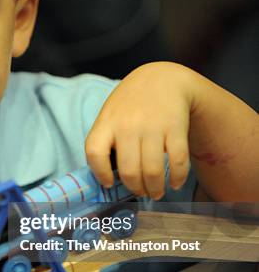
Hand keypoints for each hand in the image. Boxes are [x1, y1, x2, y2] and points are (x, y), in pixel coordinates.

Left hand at [85, 62, 195, 199]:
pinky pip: (177, 161)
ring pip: (153, 171)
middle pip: (129, 170)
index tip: (109, 183)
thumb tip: (106, 177)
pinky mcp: (175, 128)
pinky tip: (175, 183)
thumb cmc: (130, 105)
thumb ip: (105, 141)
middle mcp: (128, 126)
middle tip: (141, 193)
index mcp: (106, 124)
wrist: (162, 79)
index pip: (94, 153)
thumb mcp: (109, 116)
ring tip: (156, 193)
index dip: (100, 173)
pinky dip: (178, 177)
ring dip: (155, 189)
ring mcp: (152, 127)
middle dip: (136, 189)